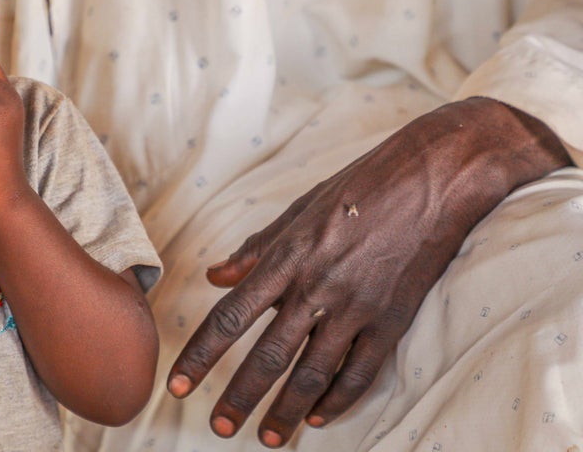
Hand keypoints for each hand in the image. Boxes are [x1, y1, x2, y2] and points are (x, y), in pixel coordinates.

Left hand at [166, 97, 568, 447]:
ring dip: (286, 411)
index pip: (230, 317)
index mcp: (286, 258)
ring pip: (313, 373)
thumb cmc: (357, 189)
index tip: (177, 386)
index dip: (201, 356)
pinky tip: (318, 417)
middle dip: (239, 397)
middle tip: (217, 427)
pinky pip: (362, 372)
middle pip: (268, 355)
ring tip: (266, 438)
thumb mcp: (297, 211)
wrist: (430, 180)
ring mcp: (356, 307)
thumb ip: (255, 250)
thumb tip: (214, 276)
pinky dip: (338, 400)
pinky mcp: (392, 320)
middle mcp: (315, 287)